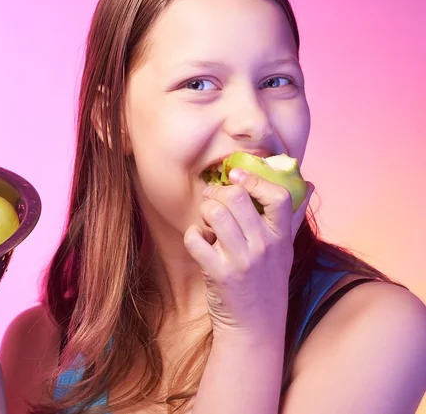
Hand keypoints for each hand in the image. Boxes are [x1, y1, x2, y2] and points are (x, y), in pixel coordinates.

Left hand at [184, 168, 313, 338]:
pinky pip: (195, 238)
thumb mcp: (285, 251)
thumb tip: (310, 184)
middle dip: (218, 193)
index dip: (255, 180)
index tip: (237, 175)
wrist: (255, 329)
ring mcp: (241, 260)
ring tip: (207, 222)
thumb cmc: (267, 284)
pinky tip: (199, 241)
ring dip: (204, 212)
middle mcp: (264, 246)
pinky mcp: (218, 273)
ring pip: (214, 213)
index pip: (279, 196)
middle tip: (212, 199)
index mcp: (281, 237)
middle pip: (237, 197)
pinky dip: (193, 235)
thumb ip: (292, 217)